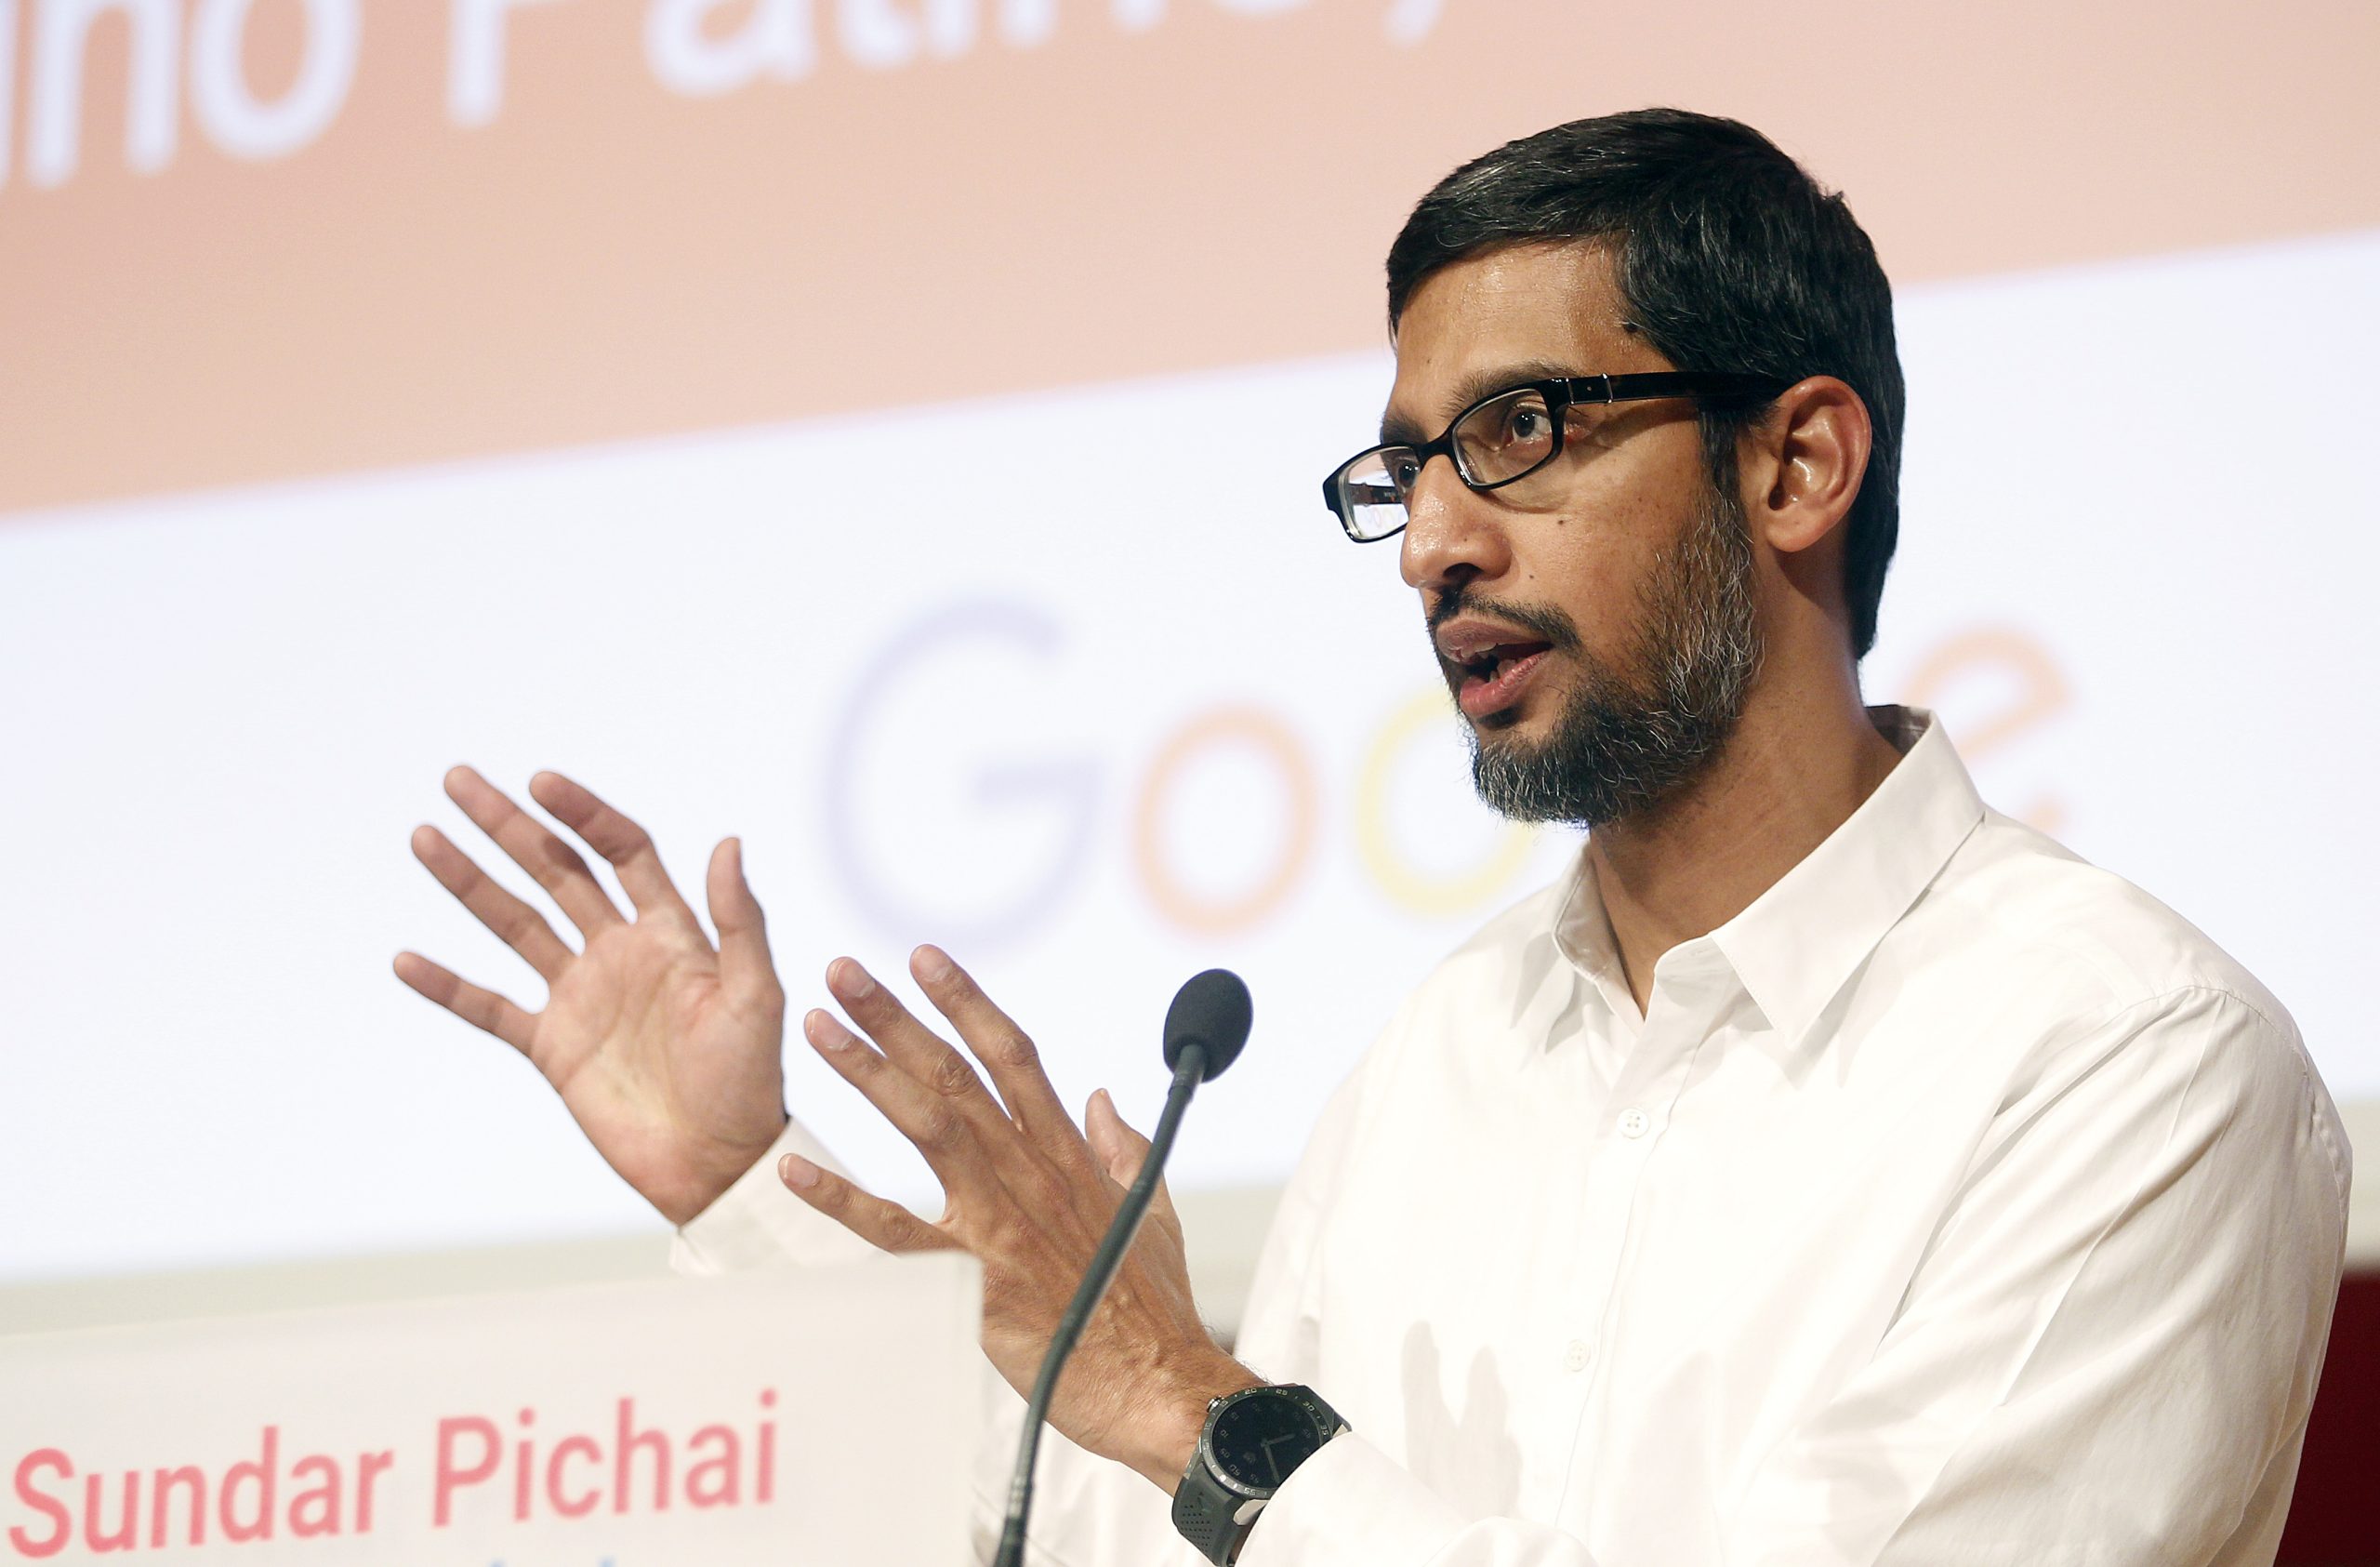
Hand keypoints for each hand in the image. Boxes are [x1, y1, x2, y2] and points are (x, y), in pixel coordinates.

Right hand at [394, 768, 788, 1224]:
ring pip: (514, 924)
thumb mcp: (757, 996)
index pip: (621, 851)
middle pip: (555, 871)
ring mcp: (581, 996)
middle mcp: (620, 952)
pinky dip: (449, 986)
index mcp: (671, 932)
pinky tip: (407, 959)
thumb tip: (730, 842)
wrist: (718, 1165)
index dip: (584, 814)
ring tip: (423, 836)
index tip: (542, 783)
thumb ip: (741, 922)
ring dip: (469, 881)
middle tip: (459, 780)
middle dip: (509, 826)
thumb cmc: (750, 1080)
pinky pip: (490, 1008)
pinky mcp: (552, 1047)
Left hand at [778, 947, 1259, 1489]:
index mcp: (1070, 1153)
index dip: (966, 1001)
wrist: (1158, 1383)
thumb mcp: (1151, 1210)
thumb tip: (1101, 1098)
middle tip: (843, 971)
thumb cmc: (1154, 1308)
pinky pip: (896, 1233)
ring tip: (819, 1029)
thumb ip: (1124, 1147)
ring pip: (927, 1126)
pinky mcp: (977, 1279)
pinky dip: (843, 1200)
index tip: (925, 957)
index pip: (1011, 1054)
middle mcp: (1032, 1172)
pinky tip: (796, 1170)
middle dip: (896, 1016)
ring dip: (869, 1071)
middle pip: (956, 1073)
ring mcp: (1002, 1222)